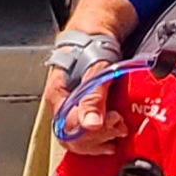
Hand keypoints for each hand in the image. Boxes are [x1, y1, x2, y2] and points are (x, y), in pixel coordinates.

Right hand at [48, 0, 142, 158]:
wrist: (98, 34)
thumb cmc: (92, 47)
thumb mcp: (96, 69)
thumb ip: (91, 97)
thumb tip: (90, 124)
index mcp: (57, 96)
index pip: (67, 128)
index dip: (90, 131)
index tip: (113, 120)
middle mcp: (61, 107)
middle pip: (71, 138)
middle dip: (97, 138)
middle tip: (118, 126)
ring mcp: (72, 111)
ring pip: (78, 140)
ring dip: (100, 141)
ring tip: (119, 131)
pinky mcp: (83, 112)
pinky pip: (87, 135)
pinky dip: (101, 139)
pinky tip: (113, 138)